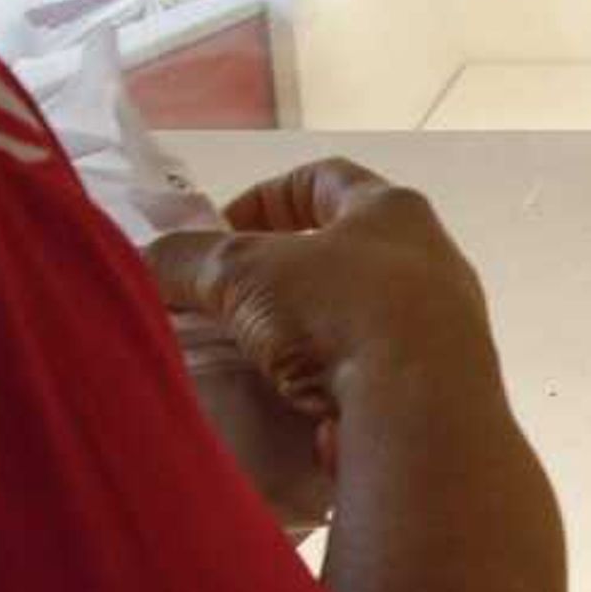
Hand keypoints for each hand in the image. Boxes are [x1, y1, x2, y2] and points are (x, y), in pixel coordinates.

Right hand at [147, 159, 567, 591]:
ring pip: (357, 317)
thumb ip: (187, 259)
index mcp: (394, 210)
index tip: (218, 234)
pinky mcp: (439, 387)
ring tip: (249, 358)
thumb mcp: (242, 272)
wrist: (423, 412)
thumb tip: (146, 262)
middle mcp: (431, 260)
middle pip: (342, 253)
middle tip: (225, 303)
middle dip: (278, 275)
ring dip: (302, 332)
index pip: (323, 179)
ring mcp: (444, 327)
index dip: (263, 197)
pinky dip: (330, 379)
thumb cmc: (338, 311)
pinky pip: (372, 371)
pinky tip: (291, 403)